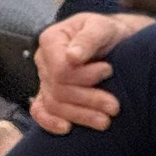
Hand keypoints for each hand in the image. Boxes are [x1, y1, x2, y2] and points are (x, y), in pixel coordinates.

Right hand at [28, 12, 151, 132]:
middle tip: (114, 106)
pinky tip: (66, 128)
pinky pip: (41, 111)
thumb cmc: (108, 31)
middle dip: (89, 99)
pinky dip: (49, 122)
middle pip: (59, 89)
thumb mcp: (102, 27)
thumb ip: (89, 38)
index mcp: (51, 40)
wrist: (115, 40)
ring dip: (80, 115)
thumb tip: (73, 56)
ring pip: (54, 104)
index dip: (84, 75)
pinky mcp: (49, 94)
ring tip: (105, 121)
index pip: (60, 68)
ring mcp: (44, 79)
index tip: (108, 70)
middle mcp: (43, 61)